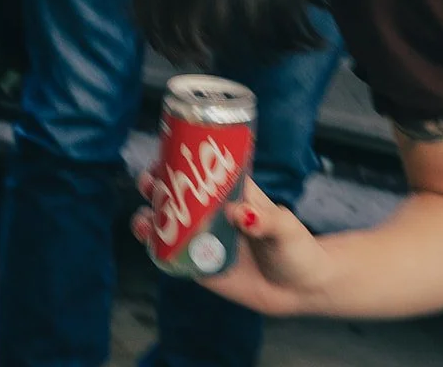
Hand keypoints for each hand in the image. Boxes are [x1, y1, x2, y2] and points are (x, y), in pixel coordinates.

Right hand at [131, 173, 333, 317]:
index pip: (203, 169)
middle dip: (158, 186)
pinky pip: (176, 259)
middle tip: (148, 183)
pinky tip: (149, 246)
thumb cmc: (296, 247)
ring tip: (142, 220)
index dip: (180, 159)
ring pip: (171, 226)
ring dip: (151, 219)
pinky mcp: (204, 269)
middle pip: (179, 195)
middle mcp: (214, 214)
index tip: (164, 153)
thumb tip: (236, 214)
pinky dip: (159, 251)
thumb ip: (264, 221)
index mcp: (232, 193)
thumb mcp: (284, 228)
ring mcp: (207, 241)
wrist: (300, 289)